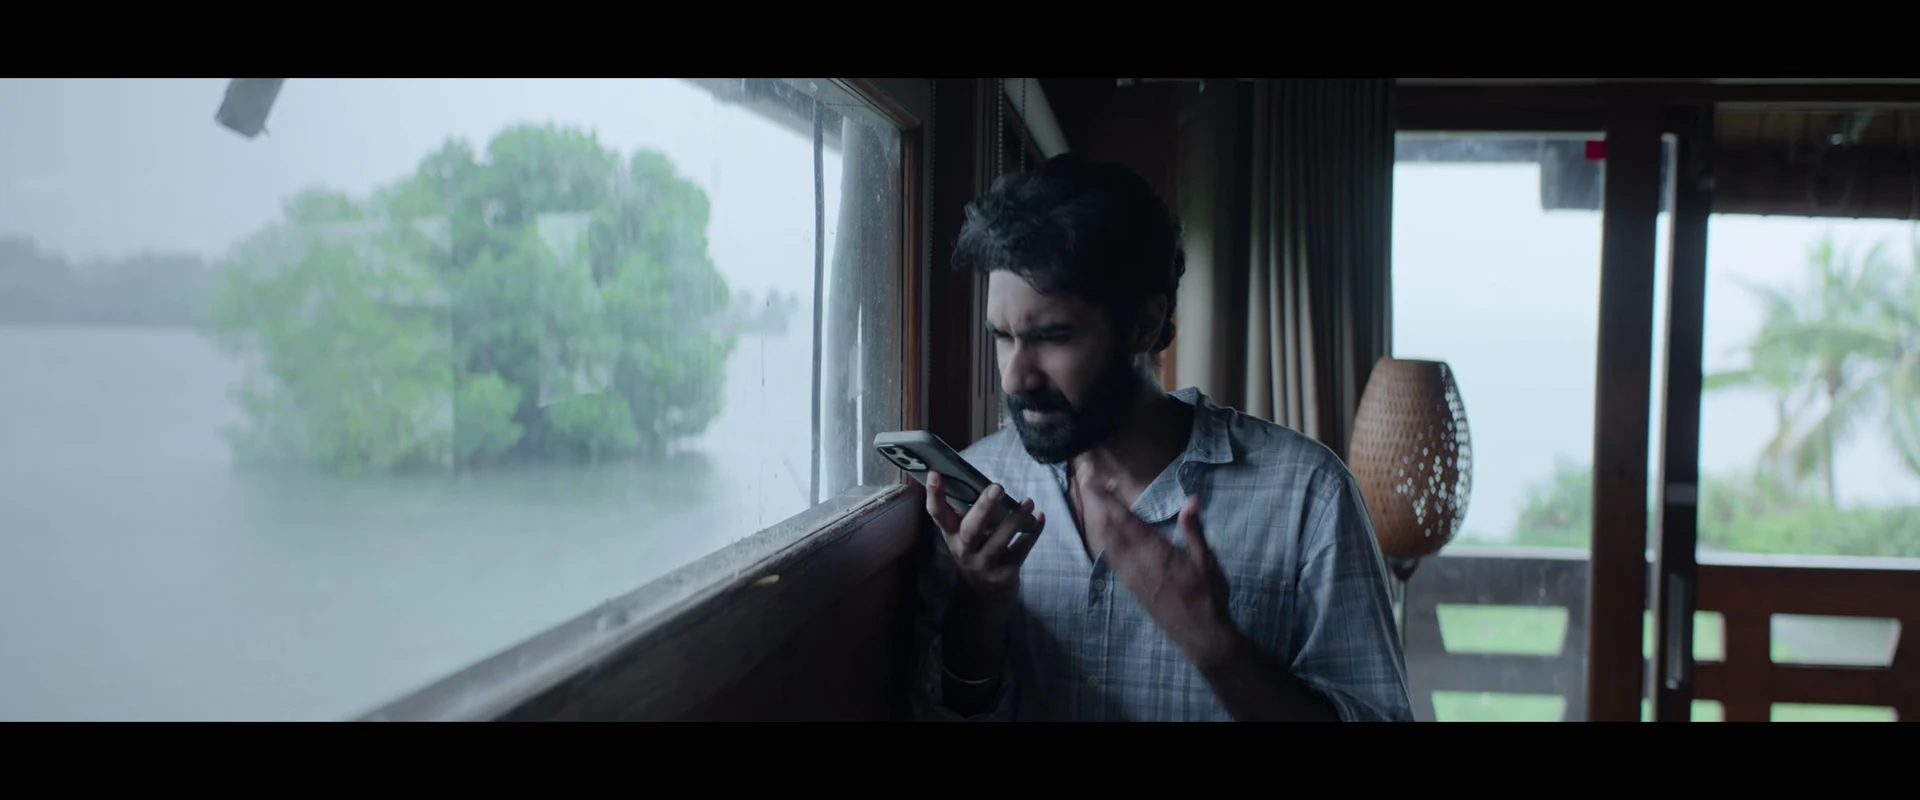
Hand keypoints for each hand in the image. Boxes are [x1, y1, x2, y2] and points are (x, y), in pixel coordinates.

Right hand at [925, 472, 1046, 600]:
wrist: (985, 596)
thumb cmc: (976, 553)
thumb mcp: (964, 537)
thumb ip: (969, 514)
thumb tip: (984, 479)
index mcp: (951, 535)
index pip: (937, 513)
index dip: (935, 494)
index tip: (935, 473)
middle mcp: (963, 551)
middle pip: (971, 529)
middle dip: (984, 508)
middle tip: (998, 487)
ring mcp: (983, 565)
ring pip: (998, 542)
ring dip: (1014, 520)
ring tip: (1028, 501)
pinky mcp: (1003, 575)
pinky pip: (1019, 552)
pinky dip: (1031, 534)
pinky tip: (1040, 518)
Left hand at [1076, 471, 1236, 665]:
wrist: (1199, 633)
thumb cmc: (1207, 594)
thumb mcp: (1205, 560)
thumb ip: (1193, 529)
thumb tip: (1192, 499)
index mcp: (1156, 550)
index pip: (1126, 520)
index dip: (1109, 501)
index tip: (1095, 484)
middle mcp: (1138, 562)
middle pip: (1111, 529)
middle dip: (1099, 507)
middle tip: (1091, 486)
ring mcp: (1133, 576)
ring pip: (1108, 544)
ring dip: (1100, 523)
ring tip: (1095, 505)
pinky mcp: (1133, 588)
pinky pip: (1113, 562)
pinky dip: (1106, 544)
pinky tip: (1104, 538)